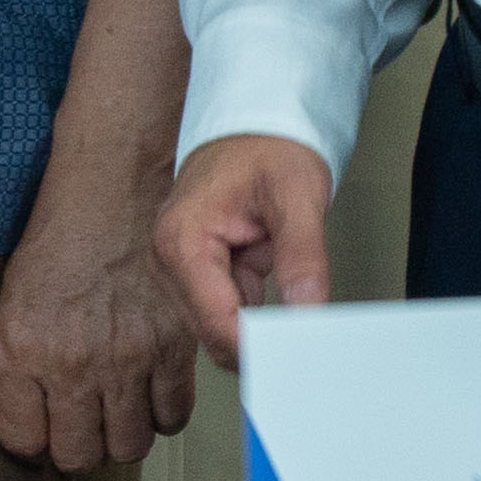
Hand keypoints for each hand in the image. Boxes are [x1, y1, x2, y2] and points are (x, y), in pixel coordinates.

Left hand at [0, 166, 196, 473]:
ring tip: (119, 409)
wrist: (114, 187)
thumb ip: (20, 366)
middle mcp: (75, 363)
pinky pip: (173, 414)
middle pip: (80, 455)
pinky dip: (163, 411)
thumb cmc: (62, 238)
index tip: (43, 428)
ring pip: (130, 446)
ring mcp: (129, 358)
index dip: (33, 440)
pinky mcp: (174, 346)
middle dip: (79, 446)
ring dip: (122, 434)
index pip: (24, 441)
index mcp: (24, 351)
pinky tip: (152, 391)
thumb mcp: (14, 302)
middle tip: (84, 423)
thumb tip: (34, 422)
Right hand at [153, 132, 337, 366]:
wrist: (258, 122)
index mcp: (182, 239)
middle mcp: (171, 258)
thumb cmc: (269, 144)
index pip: (217, 322)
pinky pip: (228, 310)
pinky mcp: (198, 271)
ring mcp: (182, 267)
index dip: (258, 348)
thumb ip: (302, 255)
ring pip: (221, 327)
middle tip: (309, 340)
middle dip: (260, 341)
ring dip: (258, 322)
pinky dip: (257, 310)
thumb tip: (308, 313)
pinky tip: (277, 286)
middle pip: (214, 333)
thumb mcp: (297, 193)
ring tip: (291, 294)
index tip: (298, 357)